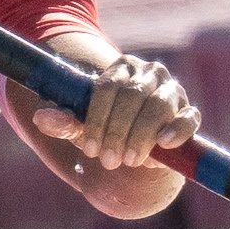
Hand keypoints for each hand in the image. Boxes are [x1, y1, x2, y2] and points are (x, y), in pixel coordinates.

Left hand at [32, 51, 196, 171]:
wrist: (137, 146)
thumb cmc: (107, 129)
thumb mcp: (83, 127)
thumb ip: (64, 122)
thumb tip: (41, 119)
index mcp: (120, 68)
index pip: (107, 88)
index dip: (97, 119)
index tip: (89, 149)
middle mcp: (148, 73)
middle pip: (133, 96)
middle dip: (118, 131)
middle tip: (107, 160)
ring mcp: (172, 90)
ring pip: (159, 105)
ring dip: (142, 135)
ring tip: (129, 160)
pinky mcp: (188, 111)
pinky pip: (188, 117)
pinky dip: (178, 129)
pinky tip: (164, 143)